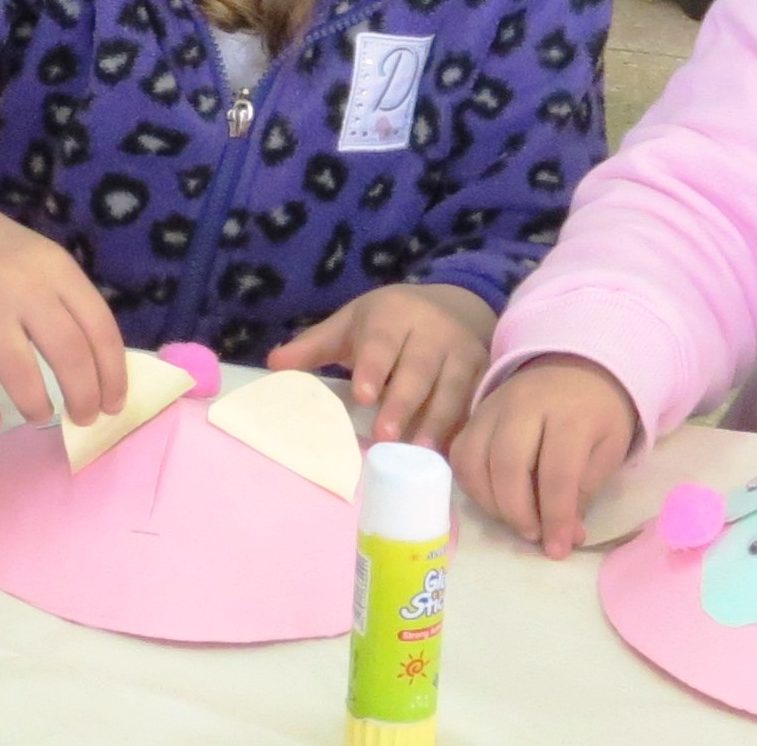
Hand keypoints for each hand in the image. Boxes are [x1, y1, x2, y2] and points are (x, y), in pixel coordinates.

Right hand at [0, 165, 129, 431]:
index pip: (99, 328)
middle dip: (83, 396)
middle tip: (83, 419)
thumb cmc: (0, 253)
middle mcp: (23, 284)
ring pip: (19, 370)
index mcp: (57, 268)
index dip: (113, 373)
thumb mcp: (44, 262)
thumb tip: (95, 373)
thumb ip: (68, 305)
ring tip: (40, 415)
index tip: (113, 405)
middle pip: (68, 352)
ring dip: (35, 404)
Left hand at [268, 282, 496, 448]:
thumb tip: (272, 365)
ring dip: (437, 420)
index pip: (383, 340)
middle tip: (386, 436)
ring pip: (451, 387)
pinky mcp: (483, 371)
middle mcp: (432, 330)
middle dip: (404, 401)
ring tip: (421, 451)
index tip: (362, 395)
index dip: (374, 367)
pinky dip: (464, 426)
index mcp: (394, 314)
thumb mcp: (352, 323)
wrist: (456, 304)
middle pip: (419, 367)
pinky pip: (474, 400)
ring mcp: (462, 351)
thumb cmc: (390, 322)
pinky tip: (453, 451)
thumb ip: (314, 346)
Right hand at [452, 354, 638, 558]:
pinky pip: (460, 455)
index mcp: (569, 413)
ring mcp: (493, 406)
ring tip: (516, 520)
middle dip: (518, 512)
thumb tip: (564, 537)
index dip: (555, 517)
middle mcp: (524, 405)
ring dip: (492, 503)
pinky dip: (472, 486)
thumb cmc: (597, 414)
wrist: (577, 367)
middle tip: (535, 535)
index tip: (557, 550)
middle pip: (507, 465)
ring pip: (475, 461)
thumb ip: (584, 492)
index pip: (557, 472)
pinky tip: (495, 500)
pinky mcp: (475, 413)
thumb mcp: (607, 450)